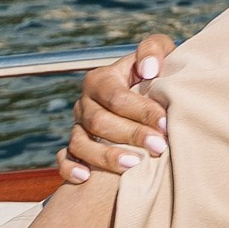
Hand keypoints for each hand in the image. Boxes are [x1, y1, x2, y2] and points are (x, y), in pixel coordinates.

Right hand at [59, 33, 175, 182]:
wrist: (149, 94)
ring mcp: (77, 126)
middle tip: (159, 147)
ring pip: (80, 143)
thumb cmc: (157, 73)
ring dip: (106, 157)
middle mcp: (85, 103)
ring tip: (134, 165)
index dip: (141, 111)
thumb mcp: (159, 52)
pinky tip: (86, 178)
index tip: (165, 124)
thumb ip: (154, 50)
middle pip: (99, 122)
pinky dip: (70, 168)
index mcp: (101, 78)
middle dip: (130, 135)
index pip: (117, 97)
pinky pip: (63, 159)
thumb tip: (148, 69)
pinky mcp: (74, 147)